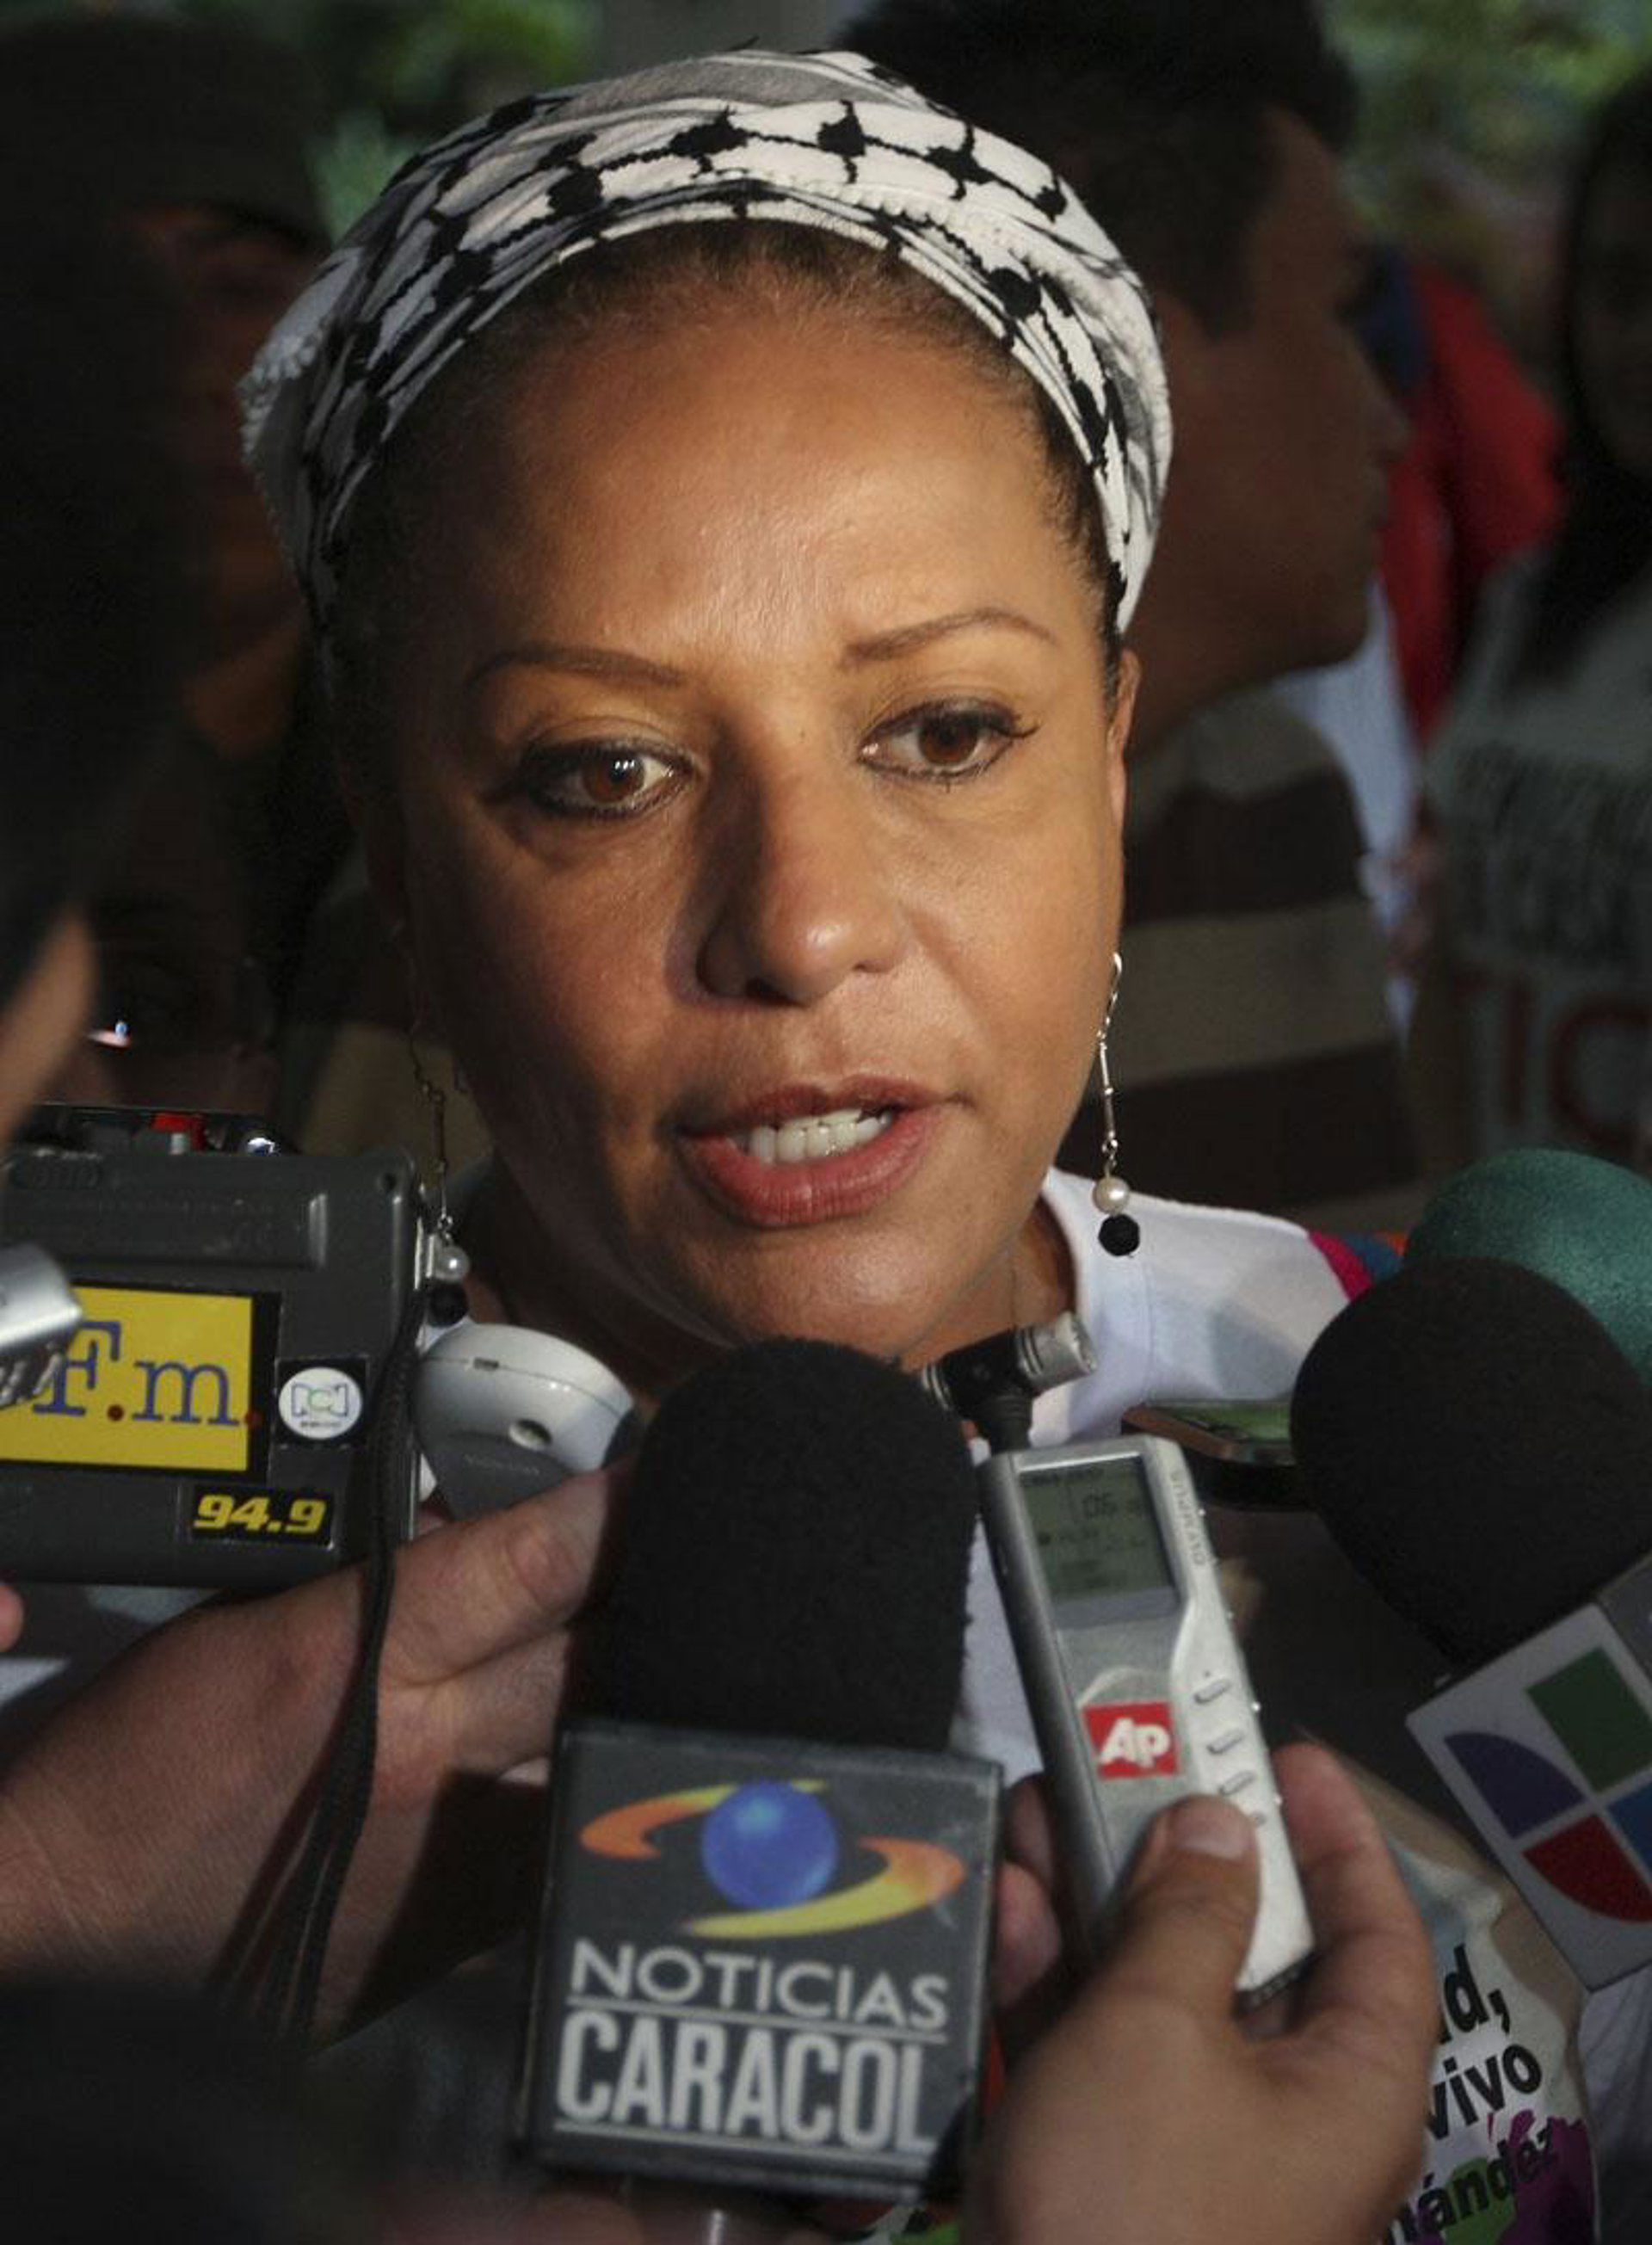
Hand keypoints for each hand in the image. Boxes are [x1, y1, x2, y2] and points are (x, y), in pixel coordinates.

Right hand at [0, 1467, 611, 2032]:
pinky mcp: (464, 1928)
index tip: (667, 1473)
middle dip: (655, 1596)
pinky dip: (579, 1779)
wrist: (79, 1934)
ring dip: (629, 1696)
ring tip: (654, 1649)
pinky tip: (576, 1747)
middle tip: (685, 1550)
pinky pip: (562, 1829)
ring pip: (602, 1748)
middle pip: (599, 1657)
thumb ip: (375, 1576)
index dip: (615, 1511)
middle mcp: (428, 1757)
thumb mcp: (246, 1626)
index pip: (530, 1566)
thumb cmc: (140, 1769)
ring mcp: (457, 1852)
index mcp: (357, 1664)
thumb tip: (479, 1528)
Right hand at [966, 1743, 1433, 2244]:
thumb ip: (1185, 1914)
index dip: (1341, 1840)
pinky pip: (1092, 2045)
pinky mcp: (1104, 2164)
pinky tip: (1005, 1899)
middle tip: (1125, 1764)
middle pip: (1250, 1951)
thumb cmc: (1133, 2201)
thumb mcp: (1161, 2032)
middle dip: (1177, 1853)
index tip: (1291, 1756)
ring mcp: (1187, 2141)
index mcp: (1348, 2090)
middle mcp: (1282, 2112)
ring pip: (1156, 1987)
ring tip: (1042, 1807)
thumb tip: (1216, 1828)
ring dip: (1097, 1897)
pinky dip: (1052, 1973)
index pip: (1379, 1940)